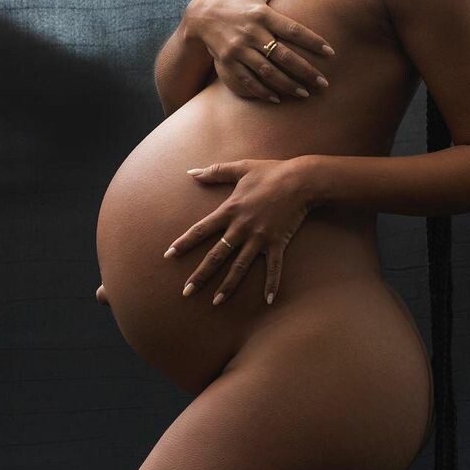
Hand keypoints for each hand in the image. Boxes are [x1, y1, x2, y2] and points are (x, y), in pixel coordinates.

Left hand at [164, 158, 313, 305]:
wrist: (300, 180)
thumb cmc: (271, 172)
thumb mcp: (241, 168)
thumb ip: (215, 171)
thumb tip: (191, 171)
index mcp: (230, 210)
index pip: (200, 230)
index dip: (184, 243)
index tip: (169, 256)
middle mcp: (241, 228)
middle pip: (216, 256)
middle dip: (200, 275)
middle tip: (186, 292)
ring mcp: (259, 238)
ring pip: (240, 267)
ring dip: (227, 286)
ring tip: (216, 302)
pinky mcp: (277, 243)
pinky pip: (273, 268)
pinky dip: (271, 284)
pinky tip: (268, 301)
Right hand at [187, 0, 333, 102]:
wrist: (201, 16)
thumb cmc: (236, 0)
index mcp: (262, 14)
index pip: (293, 29)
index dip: (313, 41)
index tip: (330, 52)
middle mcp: (251, 32)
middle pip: (283, 55)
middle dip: (305, 70)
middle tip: (323, 82)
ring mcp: (238, 50)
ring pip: (267, 71)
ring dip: (287, 85)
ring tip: (305, 94)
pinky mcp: (228, 63)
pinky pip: (248, 81)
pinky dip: (262, 91)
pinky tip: (277, 99)